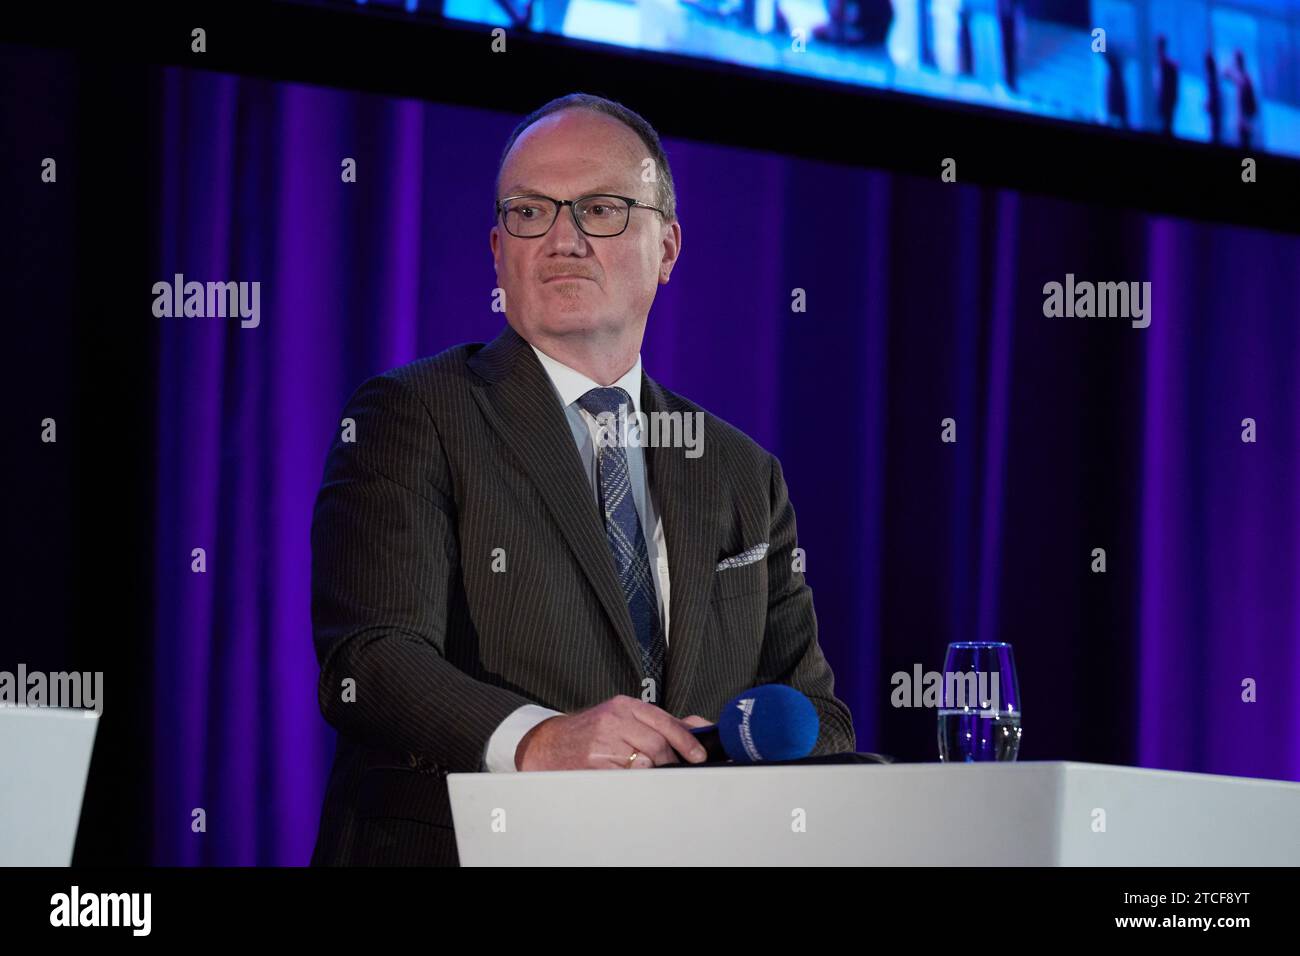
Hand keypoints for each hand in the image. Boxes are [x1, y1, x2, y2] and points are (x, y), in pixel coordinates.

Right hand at [515, 695, 712, 769]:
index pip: (664, 721)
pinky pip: (627, 777)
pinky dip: (636, 780)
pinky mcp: (594, 765)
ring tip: (652, 773)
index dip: (686, 740)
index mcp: (624, 706)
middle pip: (657, 743)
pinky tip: (633, 778)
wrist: (551, 744)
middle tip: (677, 768)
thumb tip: (700, 726)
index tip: (698, 755)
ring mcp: (602, 743)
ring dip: (654, 771)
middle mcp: (613, 721)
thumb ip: (663, 722)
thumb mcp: (625, 717)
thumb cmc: (592, 731)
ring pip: (644, 762)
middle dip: (672, 759)